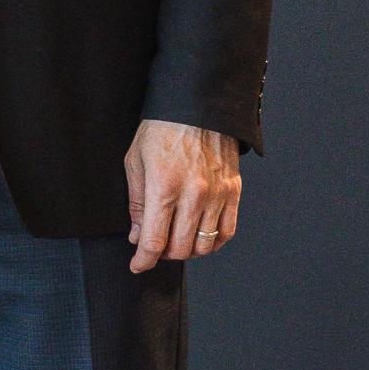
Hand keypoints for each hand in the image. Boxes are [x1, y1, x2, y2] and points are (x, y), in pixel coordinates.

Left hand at [124, 118, 241, 272]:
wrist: (197, 104)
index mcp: (164, 186)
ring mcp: (217, 193)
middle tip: (156, 245)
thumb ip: (136, 204)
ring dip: (188, 250)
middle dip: (163, 254)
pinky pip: (226, 231)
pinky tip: (201, 237)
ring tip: (177, 240)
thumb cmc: (162, 129)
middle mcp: (194, 194)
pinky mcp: (233, 190)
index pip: (155, 241)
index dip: (144, 260)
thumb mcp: (136, 162)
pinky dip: (213, 242)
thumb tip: (138, 235)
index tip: (138, 264)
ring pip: (205, 244)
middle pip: (180, 247)